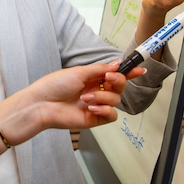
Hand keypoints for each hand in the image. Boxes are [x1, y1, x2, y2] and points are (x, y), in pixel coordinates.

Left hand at [0, 61, 133, 163]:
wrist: (42, 105)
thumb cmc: (54, 85)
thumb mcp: (79, 72)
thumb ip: (100, 69)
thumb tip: (117, 64)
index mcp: (92, 77)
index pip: (115, 74)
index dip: (129, 72)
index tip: (141, 69)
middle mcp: (96, 91)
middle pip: (120, 86)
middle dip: (118, 81)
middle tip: (108, 79)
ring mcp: (96, 105)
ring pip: (116, 100)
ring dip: (103, 97)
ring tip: (86, 98)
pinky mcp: (94, 119)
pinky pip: (111, 115)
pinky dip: (105, 110)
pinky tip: (92, 108)